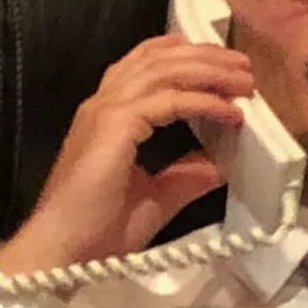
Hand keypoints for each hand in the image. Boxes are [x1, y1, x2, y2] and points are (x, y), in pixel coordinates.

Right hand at [0, 35, 252, 273]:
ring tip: (243, 82)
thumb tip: (217, 165)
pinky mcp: (115, 125)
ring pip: (165, 70)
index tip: (222, 64)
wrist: (63, 252)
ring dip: (210, 72)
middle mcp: (103, 104)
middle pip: (159, 58)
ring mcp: (106, 111)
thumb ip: (183, 177)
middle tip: (243, 66)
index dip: (185, 55)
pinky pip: (170, 101)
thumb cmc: (95, 231)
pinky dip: (204, 102)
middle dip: (206, 56)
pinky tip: (230, 113)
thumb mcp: (154, 198)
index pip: (145, 63)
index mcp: (107, 115)